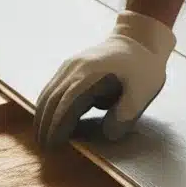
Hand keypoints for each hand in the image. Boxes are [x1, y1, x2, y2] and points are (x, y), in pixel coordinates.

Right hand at [33, 11, 175, 150]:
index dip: (58, 125)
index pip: (68, 103)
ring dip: (42, 115)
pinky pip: (52, 87)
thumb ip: (126, 114)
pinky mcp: (70, 66)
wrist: (139, 39)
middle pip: (52, 99)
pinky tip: (46, 118)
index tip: (54, 144)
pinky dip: (46, 104)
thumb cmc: (143, 68)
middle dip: (45, 124)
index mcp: (91, 75)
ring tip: (41, 137)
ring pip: (48, 92)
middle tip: (43, 147)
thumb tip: (107, 135)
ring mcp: (70, 65)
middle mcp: (75, 68)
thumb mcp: (144, 92)